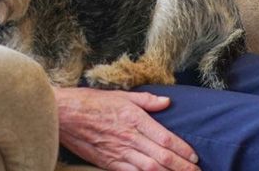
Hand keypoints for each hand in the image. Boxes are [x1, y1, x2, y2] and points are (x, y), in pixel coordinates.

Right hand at [54, 86, 198, 170]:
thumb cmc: (90, 102)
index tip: (195, 156)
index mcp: (134, 118)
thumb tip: (166, 102)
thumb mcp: (120, 95)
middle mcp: (129, 137)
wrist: (63, 115)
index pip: (165, 138)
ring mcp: (119, 153)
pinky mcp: (109, 163)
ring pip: (150, 169)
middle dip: (182, 167)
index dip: (182, 149)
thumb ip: (146, 100)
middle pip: (162, 157)